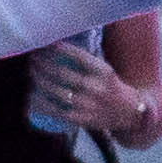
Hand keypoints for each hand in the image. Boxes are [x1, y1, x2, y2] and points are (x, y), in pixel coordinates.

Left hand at [28, 39, 156, 140]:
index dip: (60, 48)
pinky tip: (32, 96)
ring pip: (56, 91)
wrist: (130, 114)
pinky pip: (56, 111)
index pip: (78, 56)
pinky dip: (41, 104)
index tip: (47, 43)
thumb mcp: (105, 71)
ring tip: (32, 71)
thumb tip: (57, 45)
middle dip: (43, 64)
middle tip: (34, 58)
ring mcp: (88, 105)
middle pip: (62, 74)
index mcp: (103, 72)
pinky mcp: (81, 119)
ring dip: (39, 80)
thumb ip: (86, 62)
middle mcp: (96, 88)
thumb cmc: (111, 88)